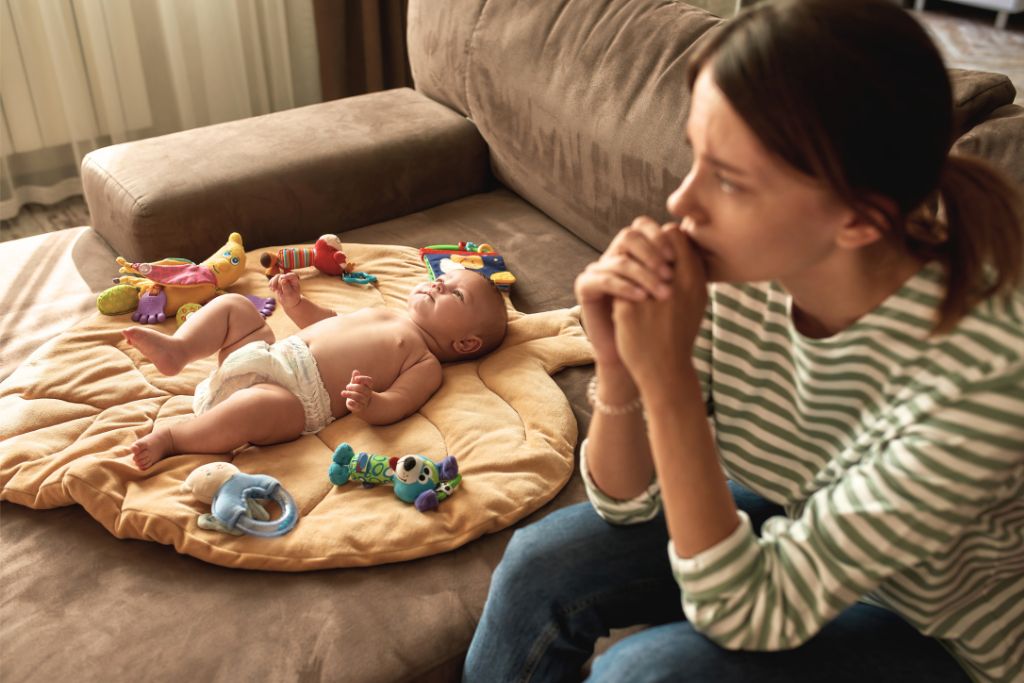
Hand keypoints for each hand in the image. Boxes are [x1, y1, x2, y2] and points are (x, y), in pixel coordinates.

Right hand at [268, 272, 300, 307]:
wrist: (289, 303)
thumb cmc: (291, 299)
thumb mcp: (289, 295)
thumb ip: (286, 287)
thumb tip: (283, 280)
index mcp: (295, 281)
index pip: (292, 275)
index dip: (287, 276)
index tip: (282, 279)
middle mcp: (289, 279)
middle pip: (281, 276)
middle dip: (279, 283)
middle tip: (280, 292)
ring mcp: (283, 280)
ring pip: (276, 277)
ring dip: (273, 283)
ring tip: (274, 290)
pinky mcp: (277, 282)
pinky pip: (272, 280)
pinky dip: (271, 284)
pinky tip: (272, 290)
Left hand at [341, 370, 373, 412]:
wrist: (357, 403)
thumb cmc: (356, 391)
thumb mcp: (355, 383)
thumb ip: (355, 378)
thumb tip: (355, 371)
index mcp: (368, 386)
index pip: (369, 381)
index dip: (363, 379)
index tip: (355, 378)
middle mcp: (368, 393)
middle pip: (364, 389)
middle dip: (354, 387)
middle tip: (347, 386)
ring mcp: (365, 401)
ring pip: (359, 397)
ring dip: (350, 394)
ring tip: (342, 393)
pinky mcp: (360, 407)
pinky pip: (358, 406)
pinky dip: (353, 403)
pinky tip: (349, 402)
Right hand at [574, 216, 676, 365]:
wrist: (642, 358)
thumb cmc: (664, 324)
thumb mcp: (677, 289)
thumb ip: (683, 263)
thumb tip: (695, 238)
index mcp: (636, 253)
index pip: (644, 227)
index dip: (661, 237)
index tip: (677, 257)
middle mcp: (616, 257)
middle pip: (629, 235)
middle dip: (652, 252)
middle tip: (670, 273)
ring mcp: (599, 270)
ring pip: (620, 259)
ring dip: (644, 274)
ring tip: (663, 293)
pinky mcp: (586, 287)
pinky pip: (604, 279)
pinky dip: (625, 287)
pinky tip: (642, 298)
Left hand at [612, 226, 707, 390]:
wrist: (665, 369)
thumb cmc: (679, 333)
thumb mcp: (696, 300)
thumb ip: (690, 272)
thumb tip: (681, 243)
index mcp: (693, 279)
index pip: (675, 234)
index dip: (662, 237)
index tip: (656, 249)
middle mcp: (674, 283)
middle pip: (651, 241)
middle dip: (642, 245)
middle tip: (637, 255)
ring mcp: (650, 295)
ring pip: (629, 259)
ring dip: (627, 263)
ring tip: (626, 272)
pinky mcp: (627, 309)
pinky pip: (616, 283)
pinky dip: (616, 286)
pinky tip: (617, 295)